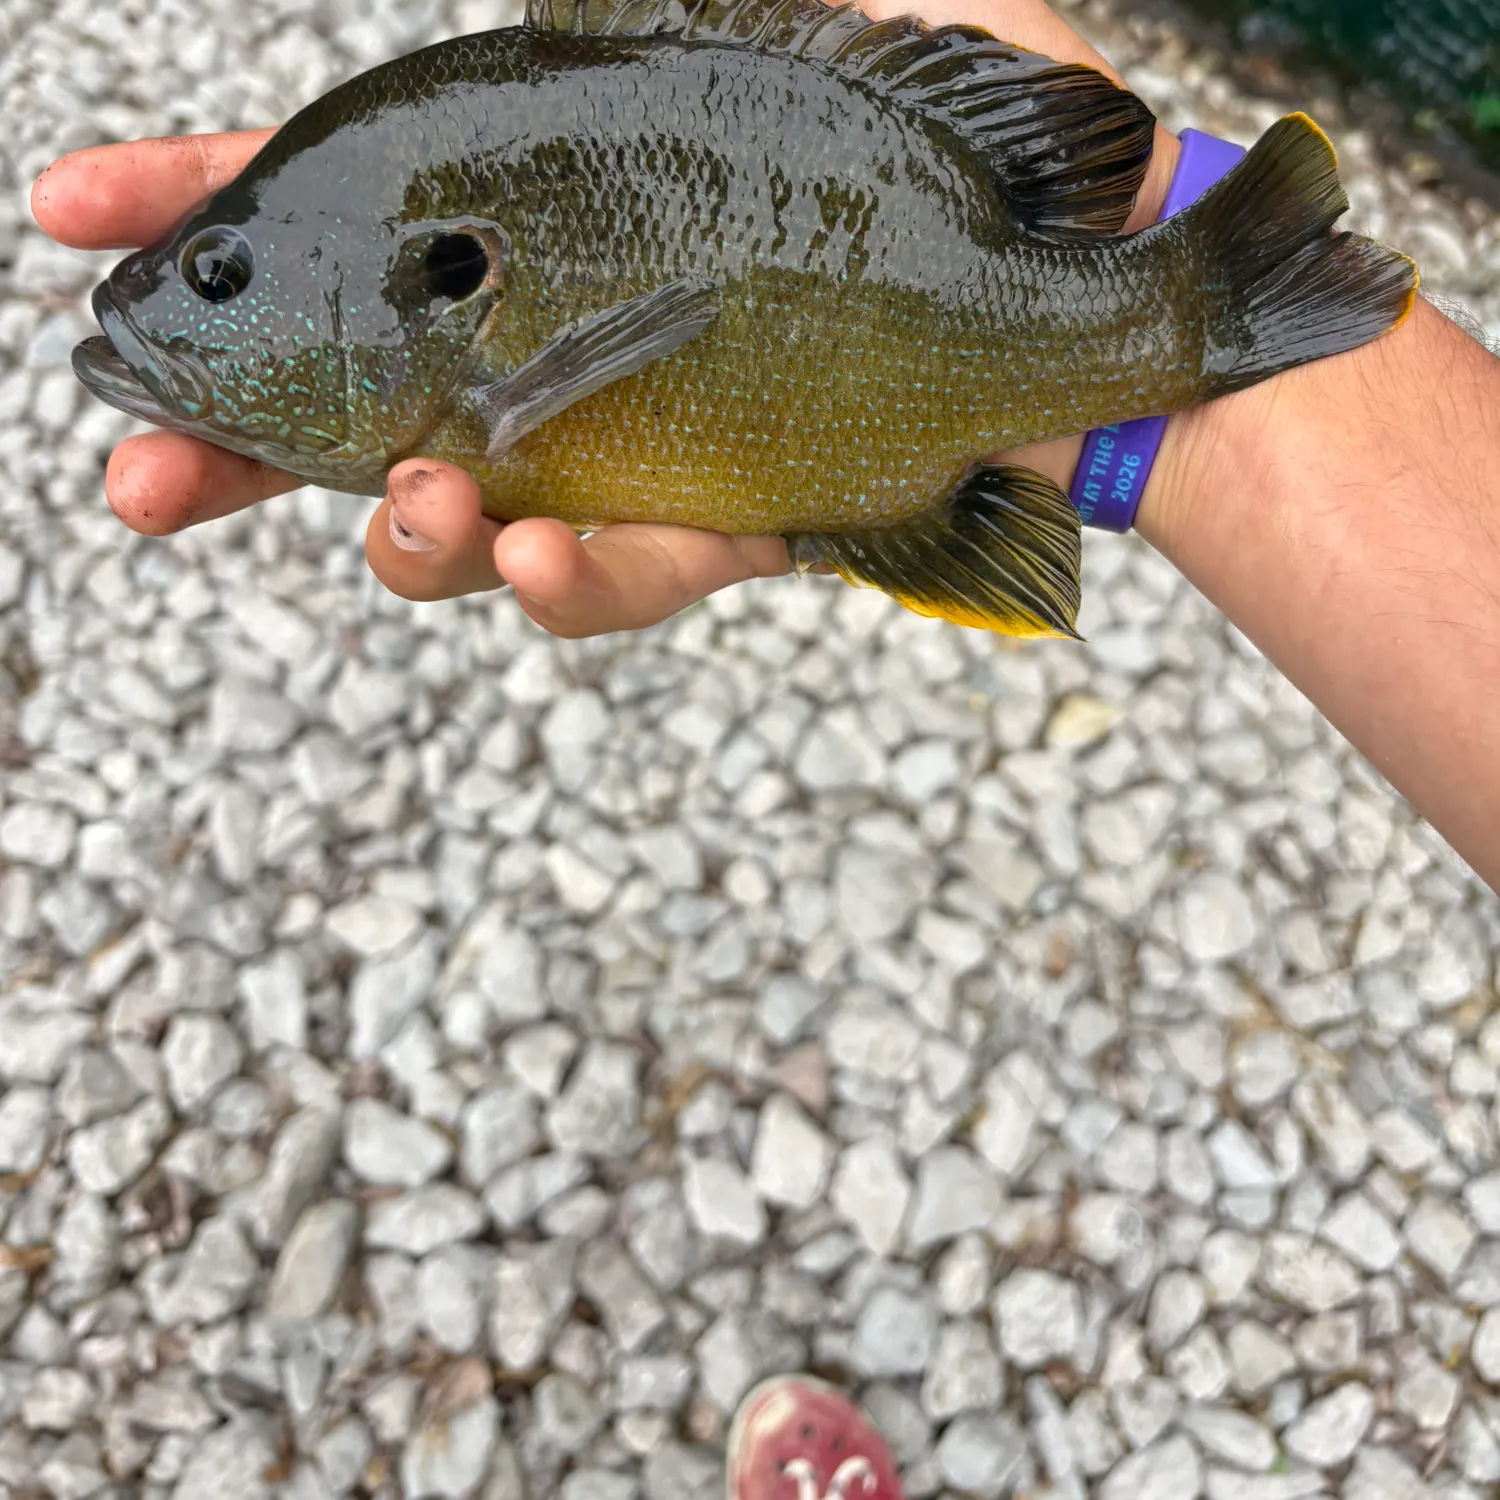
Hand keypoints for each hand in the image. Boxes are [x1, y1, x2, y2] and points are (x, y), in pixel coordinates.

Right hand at [33, 0, 1175, 636]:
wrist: (1104, 286)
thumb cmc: (969, 136)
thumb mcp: (810, 7)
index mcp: (551, 205)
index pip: (338, 212)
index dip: (197, 217)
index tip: (69, 225)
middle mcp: (573, 337)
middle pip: (358, 409)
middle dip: (235, 454)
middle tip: (143, 483)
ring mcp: (644, 446)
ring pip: (476, 527)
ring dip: (413, 539)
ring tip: (418, 515)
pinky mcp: (728, 530)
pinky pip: (629, 574)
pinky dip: (581, 575)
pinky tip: (549, 552)